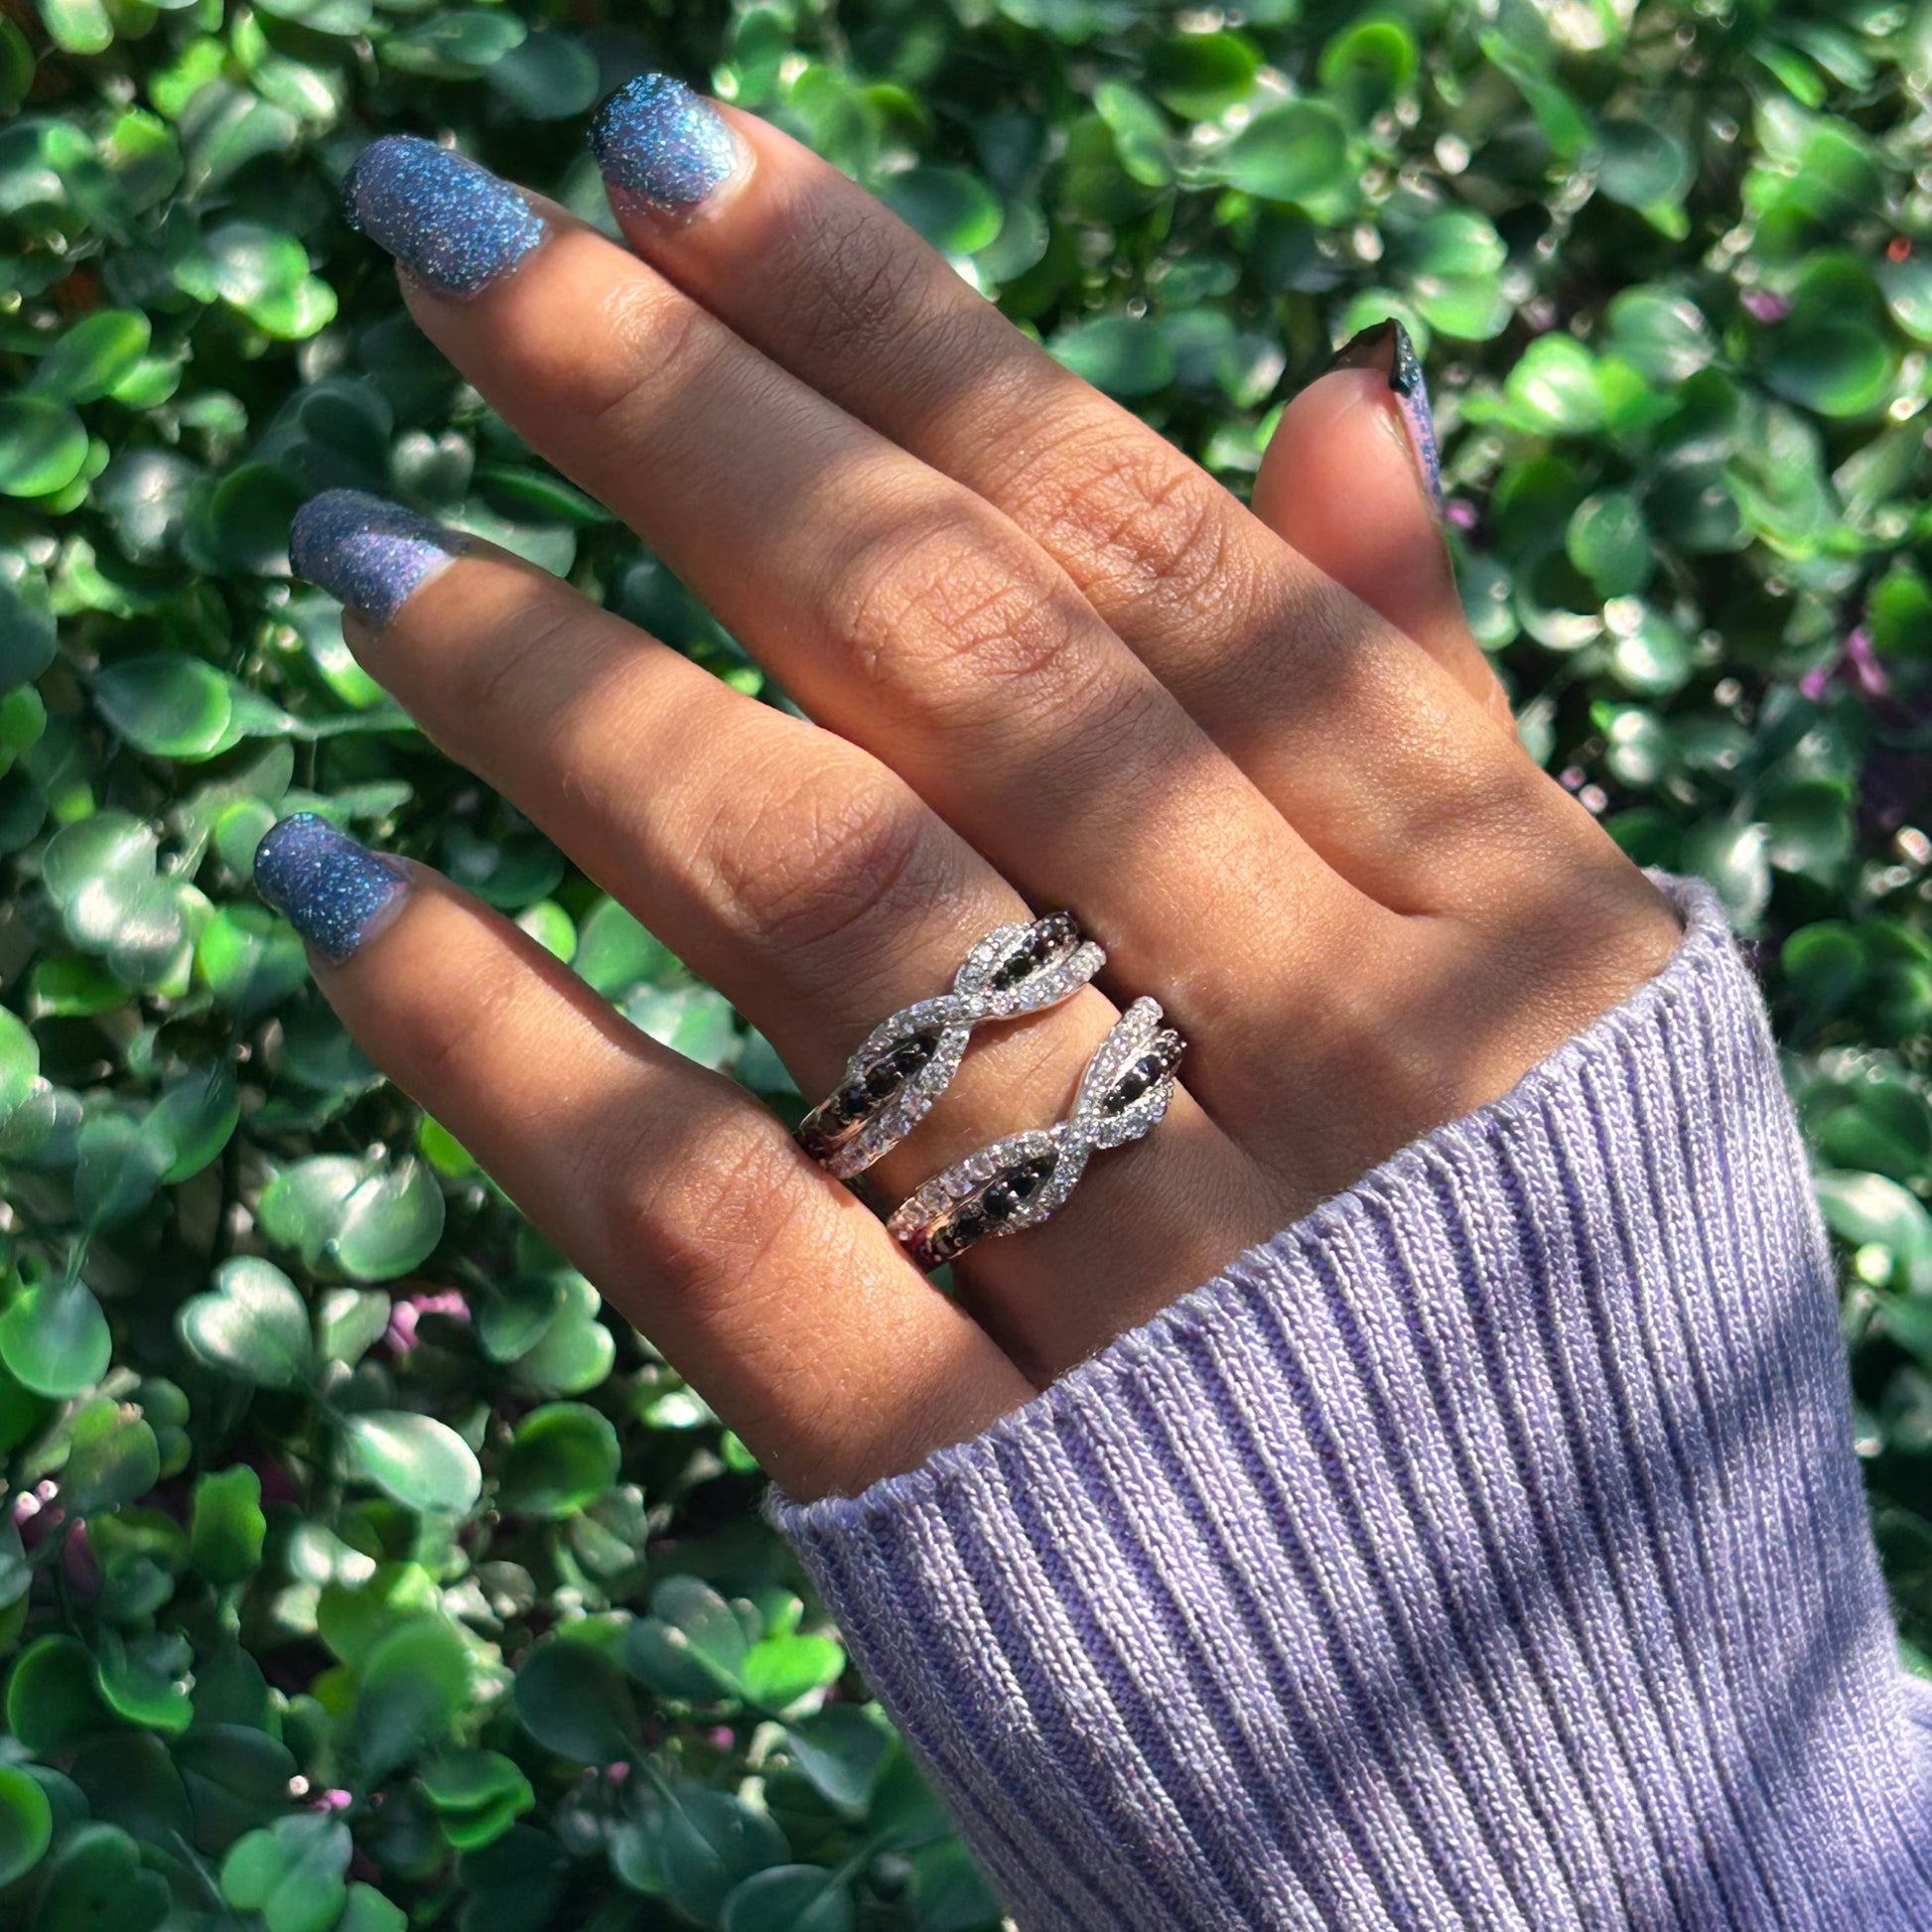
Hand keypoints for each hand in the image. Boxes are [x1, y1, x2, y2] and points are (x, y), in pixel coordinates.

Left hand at [258, 81, 1680, 1502]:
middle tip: (456, 237)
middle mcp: (1329, 1050)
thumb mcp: (1586, 1011)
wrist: (1571, 1772)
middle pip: (960, 668)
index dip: (892, 328)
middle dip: (685, 423)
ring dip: (561, 705)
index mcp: (1495, 914)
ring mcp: (1154, 1274)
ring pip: (824, 915)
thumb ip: (1440, 717)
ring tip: (362, 553)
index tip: (665, 155)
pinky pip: (717, 1234)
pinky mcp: (982, 1494)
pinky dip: (507, 1055)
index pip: (1145, 539)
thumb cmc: (1566, 1345)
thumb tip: (1336, 391)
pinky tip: (331, 891)